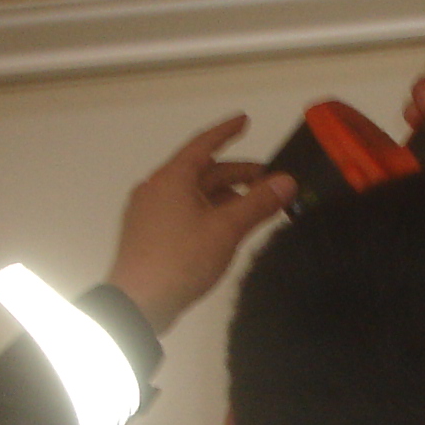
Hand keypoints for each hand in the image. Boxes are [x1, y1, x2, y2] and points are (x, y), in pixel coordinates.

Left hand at [103, 116, 296, 332]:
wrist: (137, 303)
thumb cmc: (181, 260)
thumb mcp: (226, 229)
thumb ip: (258, 203)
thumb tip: (287, 181)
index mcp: (171, 178)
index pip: (203, 144)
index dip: (226, 131)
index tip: (244, 120)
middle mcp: (156, 188)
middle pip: (201, 171)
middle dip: (235, 174)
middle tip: (266, 181)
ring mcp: (148, 212)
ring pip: (192, 194)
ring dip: (223, 196)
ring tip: (251, 208)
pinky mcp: (147, 235)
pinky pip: (182, 211)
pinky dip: (207, 211)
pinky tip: (224, 229)